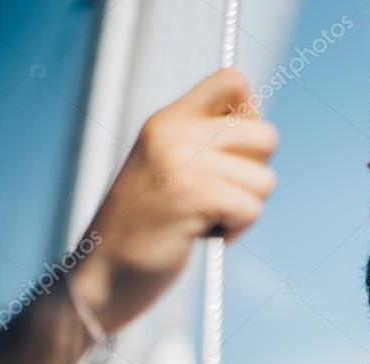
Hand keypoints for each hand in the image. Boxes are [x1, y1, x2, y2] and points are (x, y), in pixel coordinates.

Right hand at [67, 67, 277, 333]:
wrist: (103, 277)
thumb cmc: (147, 229)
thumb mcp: (170, 170)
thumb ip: (206, 144)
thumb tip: (265, 134)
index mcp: (167, 120)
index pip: (233, 81)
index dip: (251, 117)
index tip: (232, 153)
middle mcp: (172, 133)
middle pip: (266, 136)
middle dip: (254, 176)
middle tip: (219, 198)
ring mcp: (181, 163)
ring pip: (264, 180)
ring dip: (245, 209)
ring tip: (207, 219)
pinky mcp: (193, 195)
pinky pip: (252, 208)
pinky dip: (237, 230)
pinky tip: (206, 236)